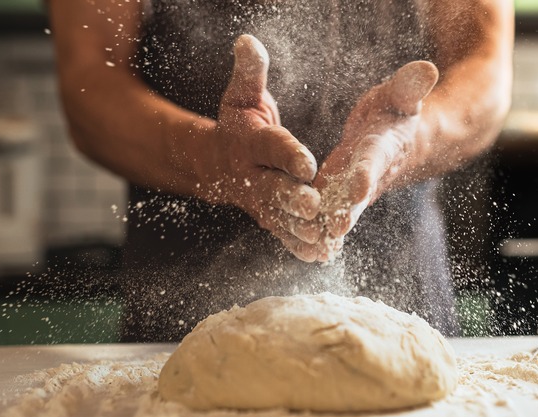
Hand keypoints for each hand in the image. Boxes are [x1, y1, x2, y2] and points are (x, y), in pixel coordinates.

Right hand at [201, 35, 322, 261]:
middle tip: (315, 206)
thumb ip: (250, 72)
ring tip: (323, 237)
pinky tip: (320, 255)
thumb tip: (247, 40)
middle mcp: (252, 175)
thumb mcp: (242, 95)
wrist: (214, 163)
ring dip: (299, 229)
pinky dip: (298, 245)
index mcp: (250, 143)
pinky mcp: (267, 218)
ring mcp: (258, 201)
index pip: (271, 147)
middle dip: (292, 198)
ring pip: (279, 217)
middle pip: (273, 188)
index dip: (288, 153)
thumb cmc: (238, 123)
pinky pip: (282, 233)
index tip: (307, 162)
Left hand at [313, 61, 438, 260]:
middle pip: (358, 194)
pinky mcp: (341, 193)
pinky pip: (331, 213)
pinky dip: (322, 229)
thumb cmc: (397, 111)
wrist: (401, 139)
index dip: (367, 172)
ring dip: (329, 227)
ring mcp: (355, 187)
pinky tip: (307, 247)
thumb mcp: (401, 95)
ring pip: (343, 209)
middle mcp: (371, 173)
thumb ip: (410, 85)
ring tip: (315, 245)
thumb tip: (428, 68)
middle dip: (348, 211)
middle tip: (335, 229)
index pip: (375, 159)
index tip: (359, 186)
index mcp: (383, 146)